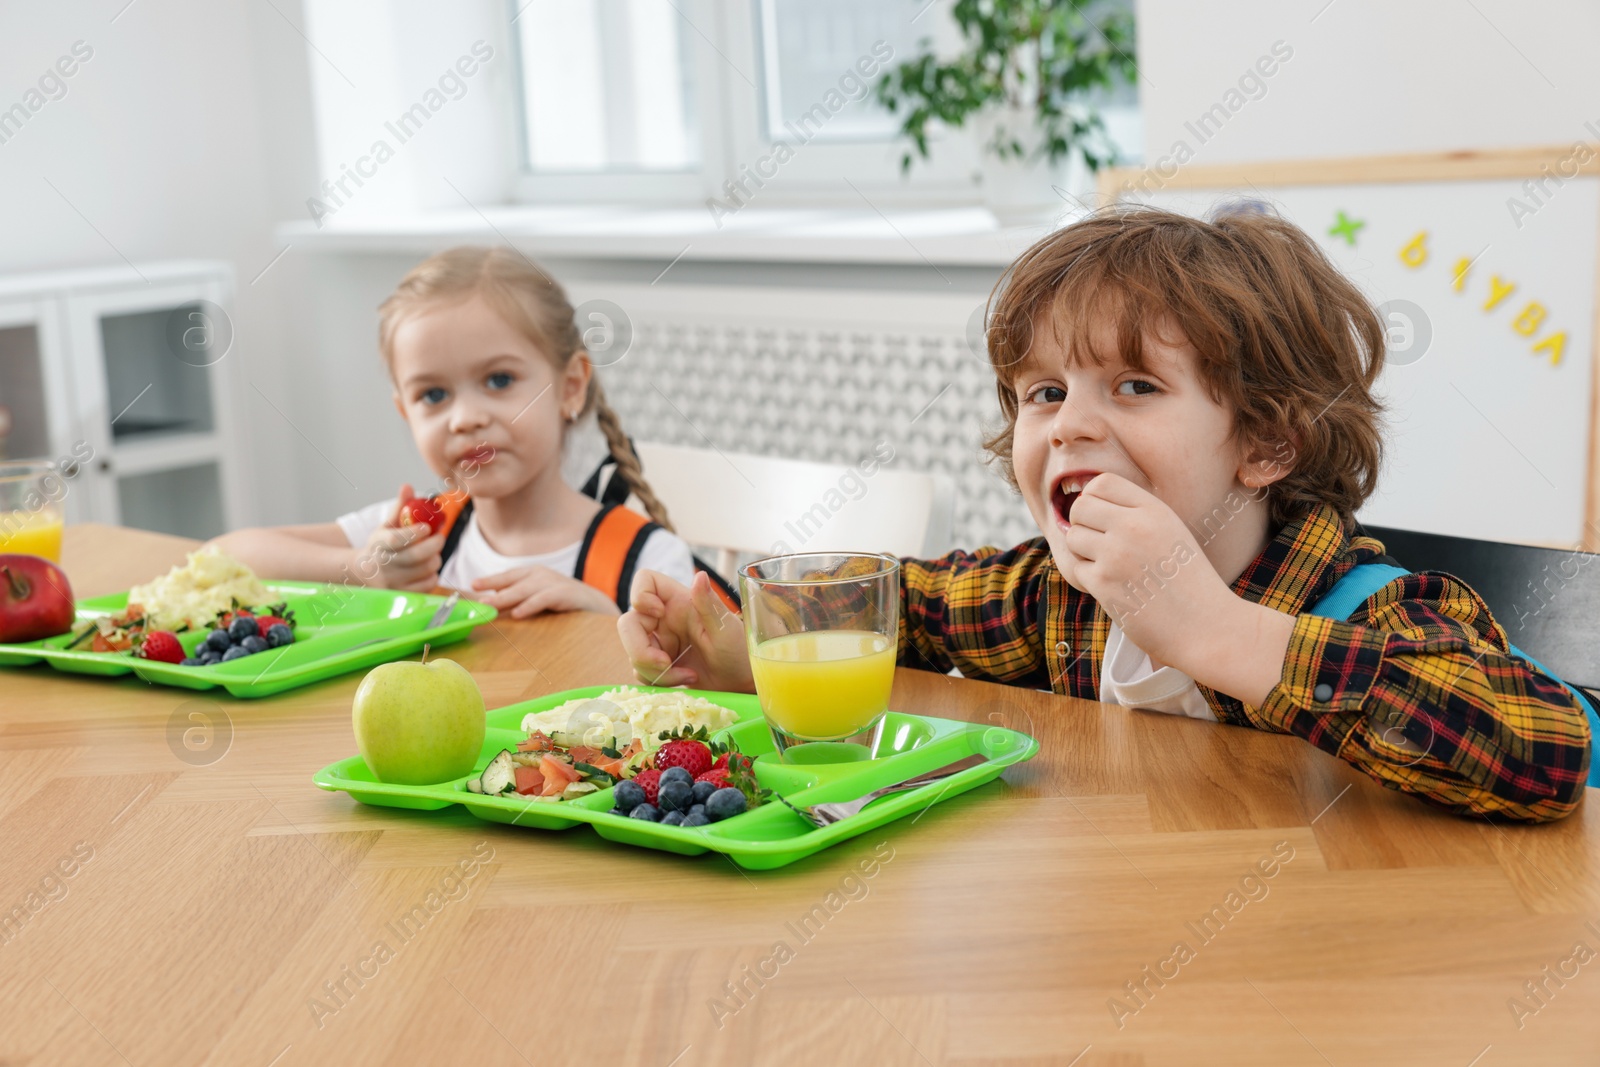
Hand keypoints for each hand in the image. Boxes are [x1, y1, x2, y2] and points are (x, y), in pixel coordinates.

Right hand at [355, 482, 443, 590]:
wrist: (364, 574)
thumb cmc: (381, 546)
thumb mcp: (386, 526)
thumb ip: (399, 507)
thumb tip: (407, 486)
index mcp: (379, 544)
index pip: (397, 539)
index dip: (414, 533)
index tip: (427, 528)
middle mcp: (384, 565)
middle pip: (417, 556)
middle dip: (434, 544)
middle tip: (439, 538)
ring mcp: (392, 582)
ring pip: (427, 569)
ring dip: (435, 558)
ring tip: (432, 553)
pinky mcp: (402, 595)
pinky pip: (429, 583)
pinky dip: (433, 574)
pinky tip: (427, 567)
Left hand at [470, 565, 617, 617]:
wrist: (598, 605)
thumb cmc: (564, 603)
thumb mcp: (538, 599)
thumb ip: (517, 602)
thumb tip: (491, 608)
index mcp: (534, 574)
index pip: (508, 575)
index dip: (491, 579)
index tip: (473, 585)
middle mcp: (541, 575)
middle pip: (513, 581)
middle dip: (494, 589)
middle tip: (478, 599)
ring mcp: (553, 582)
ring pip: (525, 590)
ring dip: (506, 598)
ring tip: (490, 606)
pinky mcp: (565, 593)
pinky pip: (544, 599)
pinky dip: (530, 605)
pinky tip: (518, 614)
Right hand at [617, 570, 752, 690]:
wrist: (741, 684)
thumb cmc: (739, 652)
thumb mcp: (726, 630)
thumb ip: (709, 604)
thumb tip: (700, 576)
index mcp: (678, 602)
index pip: (644, 581)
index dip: (640, 595)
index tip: (657, 614)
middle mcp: (664, 619)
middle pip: (628, 625)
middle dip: (641, 650)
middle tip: (665, 664)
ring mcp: (659, 643)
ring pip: (633, 654)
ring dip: (656, 671)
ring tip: (689, 675)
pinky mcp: (658, 665)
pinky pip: (641, 672)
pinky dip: (659, 681)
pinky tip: (685, 680)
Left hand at [1060, 472, 1233, 670]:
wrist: (1206, 627)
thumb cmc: (1189, 583)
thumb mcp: (1172, 532)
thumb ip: (1136, 515)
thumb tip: (1086, 503)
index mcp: (1154, 510)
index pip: (1101, 483)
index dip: (1094, 499)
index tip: (1103, 519)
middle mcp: (1133, 526)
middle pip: (1080, 507)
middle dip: (1083, 524)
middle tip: (1100, 544)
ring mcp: (1116, 555)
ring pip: (1073, 537)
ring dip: (1084, 553)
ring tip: (1110, 567)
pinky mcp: (1104, 584)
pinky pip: (1077, 569)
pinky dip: (1090, 579)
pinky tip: (1115, 588)